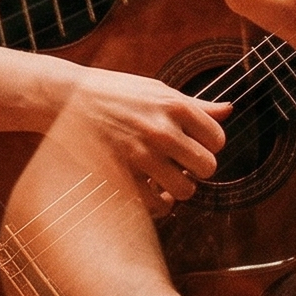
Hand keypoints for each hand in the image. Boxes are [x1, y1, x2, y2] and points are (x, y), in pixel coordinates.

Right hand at [54, 69, 228, 205]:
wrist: (66, 99)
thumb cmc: (114, 93)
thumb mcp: (157, 90)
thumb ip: (196, 105)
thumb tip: (229, 109)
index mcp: (174, 105)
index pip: (217, 139)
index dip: (209, 145)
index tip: (195, 144)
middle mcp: (161, 130)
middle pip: (207, 168)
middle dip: (197, 169)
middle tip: (182, 163)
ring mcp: (141, 155)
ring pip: (185, 190)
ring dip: (178, 188)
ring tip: (165, 177)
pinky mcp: (122, 175)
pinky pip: (157, 205)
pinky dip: (158, 203)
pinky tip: (151, 190)